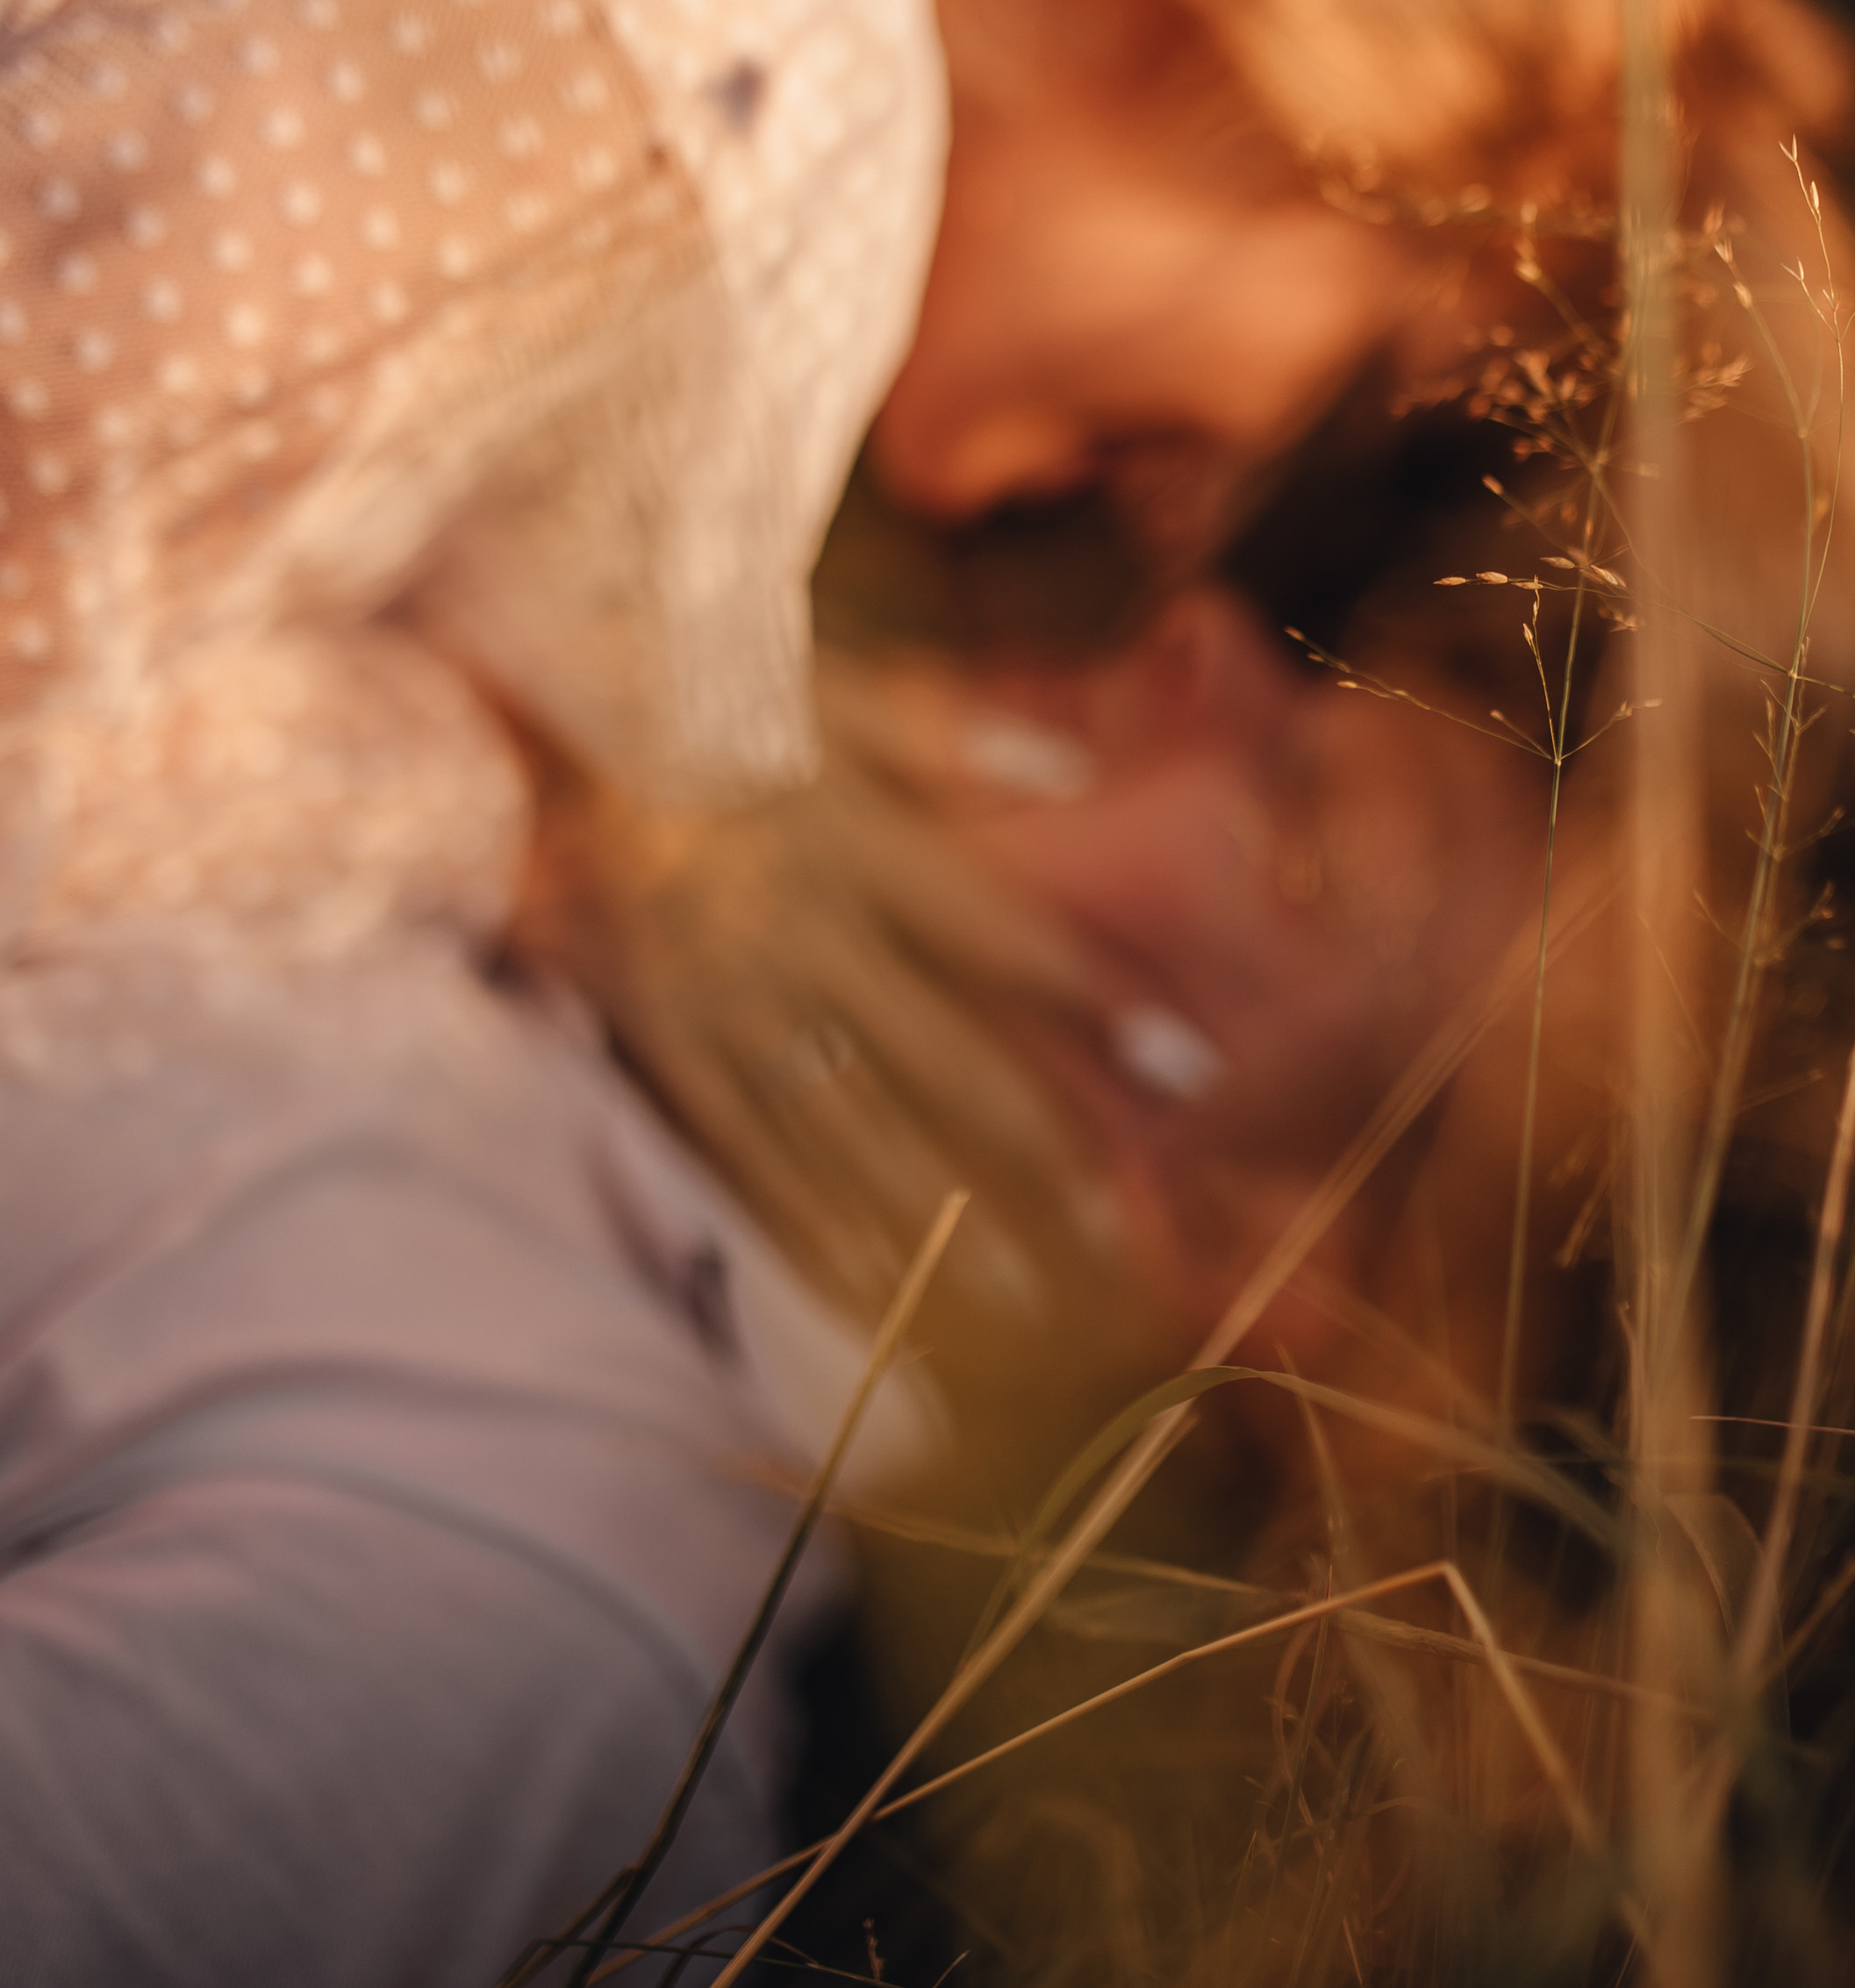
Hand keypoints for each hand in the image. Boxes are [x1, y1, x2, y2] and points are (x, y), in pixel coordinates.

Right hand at [514, 660, 1131, 1333]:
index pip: (1004, 934)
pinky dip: (808, 1224)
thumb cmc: (703, 690)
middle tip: (1120, 1235)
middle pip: (943, 1058)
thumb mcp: (831, 686)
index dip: (1098, 1004)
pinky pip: (743, 1146)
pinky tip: (872, 1290)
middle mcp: (804, 929)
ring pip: (851, 1127)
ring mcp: (729, 995)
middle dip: (1041, 1152)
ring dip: (941, 1221)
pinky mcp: (663, 1038)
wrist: (533, 708)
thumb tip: (1076, 768)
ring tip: (1024, 1301)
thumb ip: (952, 733)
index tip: (1188, 1067)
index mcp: (859, 839)